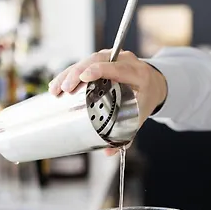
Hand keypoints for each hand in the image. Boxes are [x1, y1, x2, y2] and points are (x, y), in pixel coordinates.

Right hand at [48, 50, 167, 155]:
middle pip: (98, 60)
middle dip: (78, 73)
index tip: (84, 77)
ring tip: (56, 89)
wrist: (154, 83)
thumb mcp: (140, 115)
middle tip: (65, 88)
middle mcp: (126, 60)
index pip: (117, 68)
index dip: (99, 70)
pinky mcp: (104, 58)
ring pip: (89, 59)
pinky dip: (71, 72)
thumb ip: (127, 135)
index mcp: (138, 74)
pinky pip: (86, 61)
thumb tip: (109, 152)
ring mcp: (114, 56)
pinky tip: (59, 84)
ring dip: (70, 73)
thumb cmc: (146, 99)